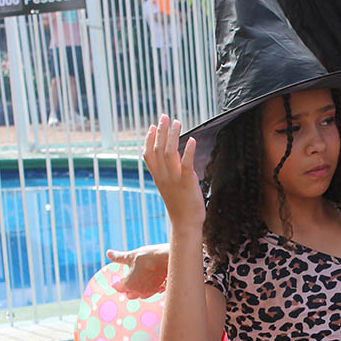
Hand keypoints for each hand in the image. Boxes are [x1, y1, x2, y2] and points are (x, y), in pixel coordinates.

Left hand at [106, 244, 169, 297]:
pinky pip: (150, 292)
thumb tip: (108, 253)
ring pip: (140, 295)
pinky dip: (148, 288)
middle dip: (127, 289)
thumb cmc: (150, 257)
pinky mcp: (159, 290)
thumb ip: (119, 257)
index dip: (116, 283)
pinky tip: (150, 281)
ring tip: (138, 280)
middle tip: (127, 281)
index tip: (116, 281)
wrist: (170, 259)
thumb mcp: (132, 255)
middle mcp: (139, 291)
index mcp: (129, 284)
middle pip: (129, 294)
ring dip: (138, 290)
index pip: (119, 287)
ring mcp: (150, 292)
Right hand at [143, 114, 203, 229]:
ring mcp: (174, 179)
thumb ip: (170, 170)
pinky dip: (188, 151)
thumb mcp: (171, 186)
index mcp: (158, 177)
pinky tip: (191, 140)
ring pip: (169, 153)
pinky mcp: (187, 183)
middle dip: (161, 131)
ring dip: (173, 136)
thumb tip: (172, 153)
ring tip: (177, 122)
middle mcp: (163, 176)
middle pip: (158, 149)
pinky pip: (186, 164)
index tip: (153, 126)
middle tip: (165, 116)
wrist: (185, 224)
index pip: (148, 155)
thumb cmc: (180, 206)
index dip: (149, 139)